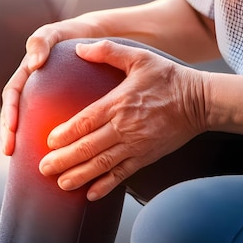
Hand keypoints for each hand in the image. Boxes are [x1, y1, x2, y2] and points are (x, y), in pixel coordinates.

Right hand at [0, 18, 98, 154]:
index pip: (12, 94)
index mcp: (27, 72)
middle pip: (15, 112)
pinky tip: (55, 152)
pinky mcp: (59, 104)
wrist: (92, 38)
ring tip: (23, 158)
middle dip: (9, 132)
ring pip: (29, 121)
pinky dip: (45, 137)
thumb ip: (42, 41)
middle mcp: (33, 87)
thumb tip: (32, 65)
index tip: (11, 129)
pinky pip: (48, 122)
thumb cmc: (72, 34)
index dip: (8, 112)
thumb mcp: (55, 32)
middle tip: (9, 151)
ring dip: (22, 138)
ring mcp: (45, 96)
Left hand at [39, 40, 207, 200]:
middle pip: (88, 147)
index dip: (65, 134)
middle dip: (63, 160)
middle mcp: (125, 127)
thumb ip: (108, 51)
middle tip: (43, 168)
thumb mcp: (139, 56)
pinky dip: (105, 186)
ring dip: (78, 176)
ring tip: (60, 184)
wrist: (199, 101)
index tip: (48, 141)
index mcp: (119, 102)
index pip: (85, 122)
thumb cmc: (168, 77)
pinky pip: (122, 174)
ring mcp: (136, 145)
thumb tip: (79, 48)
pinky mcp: (146, 156)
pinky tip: (91, 194)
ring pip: (101, 165)